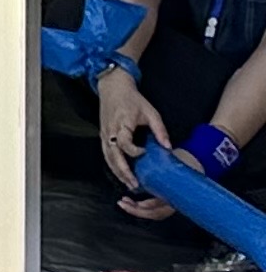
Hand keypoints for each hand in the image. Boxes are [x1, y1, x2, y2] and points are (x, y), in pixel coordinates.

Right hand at [96, 69, 152, 190]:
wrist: (112, 87)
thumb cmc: (131, 99)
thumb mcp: (150, 112)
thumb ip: (160, 130)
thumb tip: (168, 147)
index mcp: (121, 124)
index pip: (124, 143)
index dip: (133, 151)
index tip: (144, 153)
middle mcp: (110, 131)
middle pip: (113, 155)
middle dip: (123, 171)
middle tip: (134, 184)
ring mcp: (104, 134)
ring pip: (108, 157)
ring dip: (117, 172)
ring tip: (129, 183)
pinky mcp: (103, 136)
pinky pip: (106, 154)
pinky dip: (113, 165)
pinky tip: (121, 173)